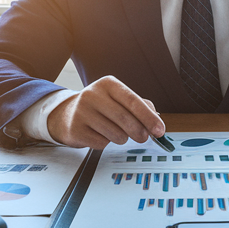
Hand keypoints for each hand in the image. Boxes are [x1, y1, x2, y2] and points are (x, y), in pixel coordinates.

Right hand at [47, 75, 165, 149]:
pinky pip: (102, 143)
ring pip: (115, 134)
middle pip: (125, 119)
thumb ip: (140, 106)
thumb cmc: (101, 107)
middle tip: (144, 137)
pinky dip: (106, 143)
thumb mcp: (119, 99)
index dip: (149, 117)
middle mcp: (93, 94)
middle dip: (140, 132)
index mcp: (108, 84)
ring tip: (116, 132)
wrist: (69, 114)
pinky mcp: (76, 129)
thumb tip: (156, 119)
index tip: (160, 130)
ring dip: (122, 138)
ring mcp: (82, 112)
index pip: (132, 100)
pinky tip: (99, 134)